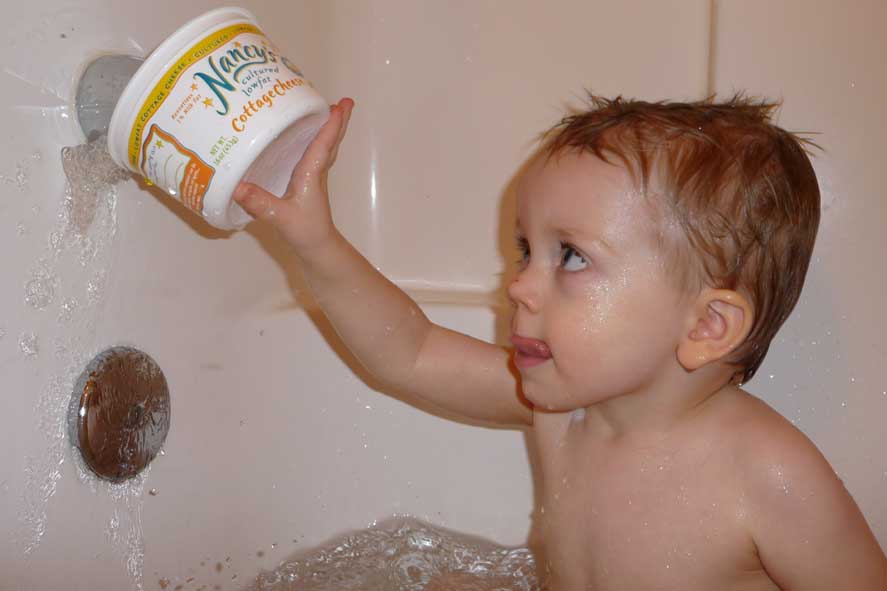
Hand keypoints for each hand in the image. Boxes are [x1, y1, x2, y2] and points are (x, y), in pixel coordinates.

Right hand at [233, 98, 353, 250]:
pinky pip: (316, 156)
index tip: (340, 106)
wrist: (317, 248)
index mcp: (311, 174)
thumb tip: (238, 186)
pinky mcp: (308, 183)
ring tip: (330, 110)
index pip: (323, 145)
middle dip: (337, 121)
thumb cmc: (305, 232)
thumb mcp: (280, 217)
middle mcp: (316, 172)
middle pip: (330, 142)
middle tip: (345, 101)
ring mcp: (314, 177)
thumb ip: (261, 203)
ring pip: (325, 148)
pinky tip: (307, 137)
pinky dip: (317, 141)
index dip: (331, 125)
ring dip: (329, 129)